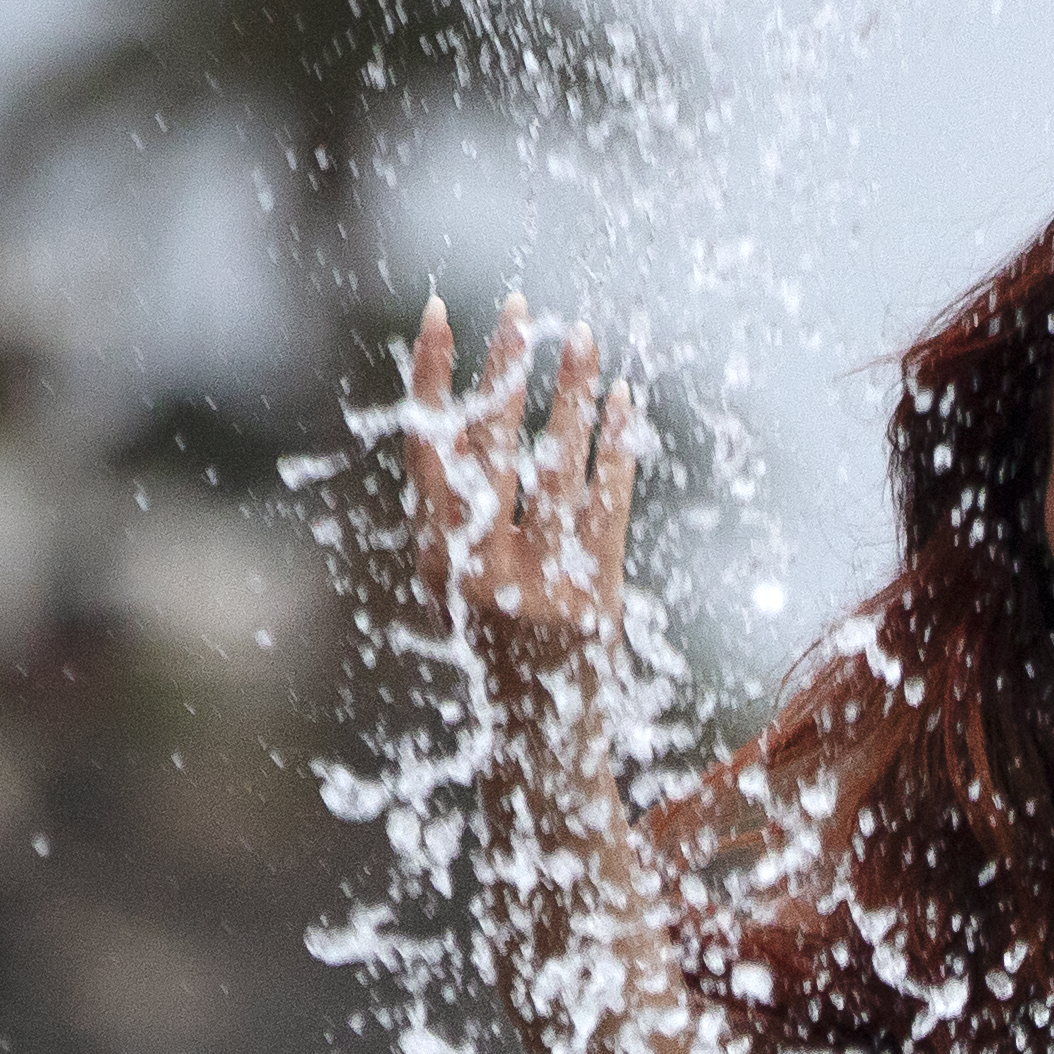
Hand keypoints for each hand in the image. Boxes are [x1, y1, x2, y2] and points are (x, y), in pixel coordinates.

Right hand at [394, 296, 639, 685]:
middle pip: (494, 445)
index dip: (431, 377)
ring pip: (558, 466)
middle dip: (507, 369)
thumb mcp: (458, 588)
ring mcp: (541, 586)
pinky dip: (618, 449)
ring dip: (571, 394)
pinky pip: (610, 505)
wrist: (539, 747)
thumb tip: (468, 423)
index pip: (429, 447)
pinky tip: (625, 403)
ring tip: (583, 338)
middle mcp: (482, 571)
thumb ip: (459, 519)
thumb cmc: (497, 655)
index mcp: (436, 561)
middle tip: (522, 306)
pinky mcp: (596, 600)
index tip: (440, 313)